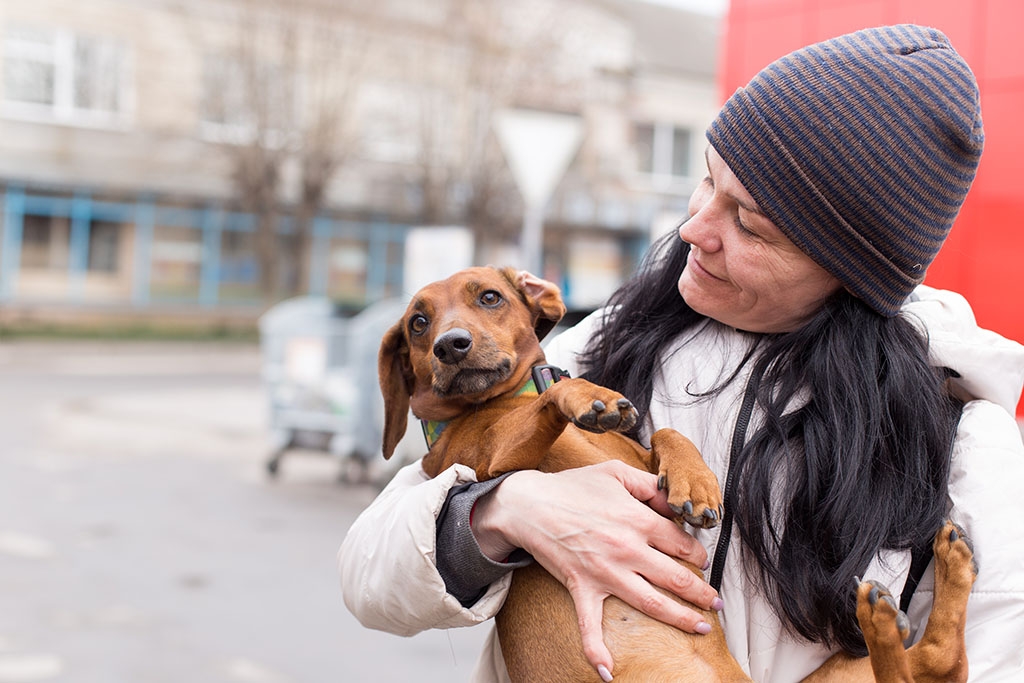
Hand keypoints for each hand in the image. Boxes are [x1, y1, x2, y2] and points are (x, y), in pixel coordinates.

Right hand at [471, 460, 720, 678]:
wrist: (528, 504)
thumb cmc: (572, 486)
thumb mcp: (615, 472)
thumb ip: (650, 484)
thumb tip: (674, 500)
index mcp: (637, 520)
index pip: (682, 542)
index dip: (698, 551)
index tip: (701, 558)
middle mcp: (627, 550)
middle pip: (677, 578)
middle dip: (702, 593)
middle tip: (717, 601)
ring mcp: (605, 573)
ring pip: (653, 603)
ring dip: (681, 618)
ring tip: (701, 627)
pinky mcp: (582, 588)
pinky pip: (590, 625)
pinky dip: (597, 650)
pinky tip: (608, 672)